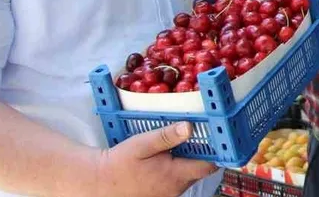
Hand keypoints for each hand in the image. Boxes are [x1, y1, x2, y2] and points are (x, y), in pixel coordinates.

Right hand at [90, 122, 216, 196]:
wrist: (99, 183)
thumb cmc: (120, 163)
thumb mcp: (143, 144)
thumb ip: (167, 136)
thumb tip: (190, 127)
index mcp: (175, 175)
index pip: (209, 166)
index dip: (217, 151)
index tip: (220, 137)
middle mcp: (176, 188)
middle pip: (199, 170)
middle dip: (201, 153)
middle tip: (200, 134)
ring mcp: (169, 194)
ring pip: (188, 176)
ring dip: (188, 161)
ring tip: (182, 143)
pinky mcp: (161, 195)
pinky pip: (176, 181)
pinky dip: (176, 169)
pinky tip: (167, 157)